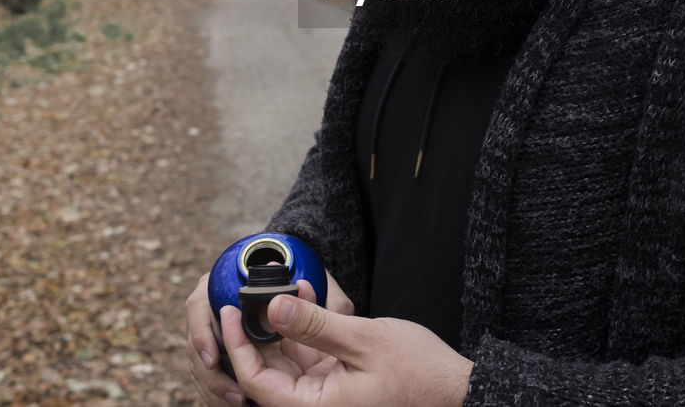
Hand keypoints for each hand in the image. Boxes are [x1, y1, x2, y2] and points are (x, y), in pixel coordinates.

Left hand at [220, 294, 472, 406]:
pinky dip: (306, 332)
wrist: (454, 389)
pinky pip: (310, 359)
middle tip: (248, 296)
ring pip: (288, 363)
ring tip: (288, 289)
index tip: (229, 312)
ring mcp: (328, 397)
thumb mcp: (362, 340)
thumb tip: (272, 309)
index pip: (257, 383)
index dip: (237, 346)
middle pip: (267, 374)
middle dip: (257, 333)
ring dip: (284, 327)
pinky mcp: (339, 386)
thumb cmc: (417, 371)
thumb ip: (314, 326)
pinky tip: (309, 299)